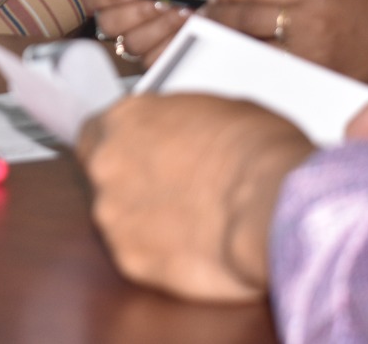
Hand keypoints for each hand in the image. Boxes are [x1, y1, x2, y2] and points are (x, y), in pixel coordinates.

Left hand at [76, 94, 314, 301]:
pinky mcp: (129, 260)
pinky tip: (193, 247)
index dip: (120, 147)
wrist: (272, 207)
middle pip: (101, 177)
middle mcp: (106, 165)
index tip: (138, 157)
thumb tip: (175, 133)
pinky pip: (138, 256)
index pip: (94, 132)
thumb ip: (173, 121)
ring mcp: (112, 215)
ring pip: (117, 219)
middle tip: (173, 190)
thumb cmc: (258, 153)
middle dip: (131, 184)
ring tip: (191, 221)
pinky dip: (160, 254)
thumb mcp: (214, 107)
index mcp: (123, 119)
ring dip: (143, 220)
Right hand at [84, 0, 219, 63]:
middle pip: (109, 24)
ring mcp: (136, 42)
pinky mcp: (154, 60)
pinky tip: (185, 30)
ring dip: (159, 26)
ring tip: (181, 12)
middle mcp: (120, 20)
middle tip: (161, 2)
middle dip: (137, 12)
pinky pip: (153, 59)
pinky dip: (171, 43)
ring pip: (132, 43)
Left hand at [206, 0, 367, 84]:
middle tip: (201, 21)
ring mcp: (310, 47)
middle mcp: (308, 16)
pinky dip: (247, 63)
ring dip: (224, 42)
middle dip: (216, 19)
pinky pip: (268, 68)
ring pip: (250, 44)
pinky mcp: (313, 72)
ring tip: (210, 41)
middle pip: (244, 16)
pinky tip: (234, 60)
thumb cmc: (351, 9)